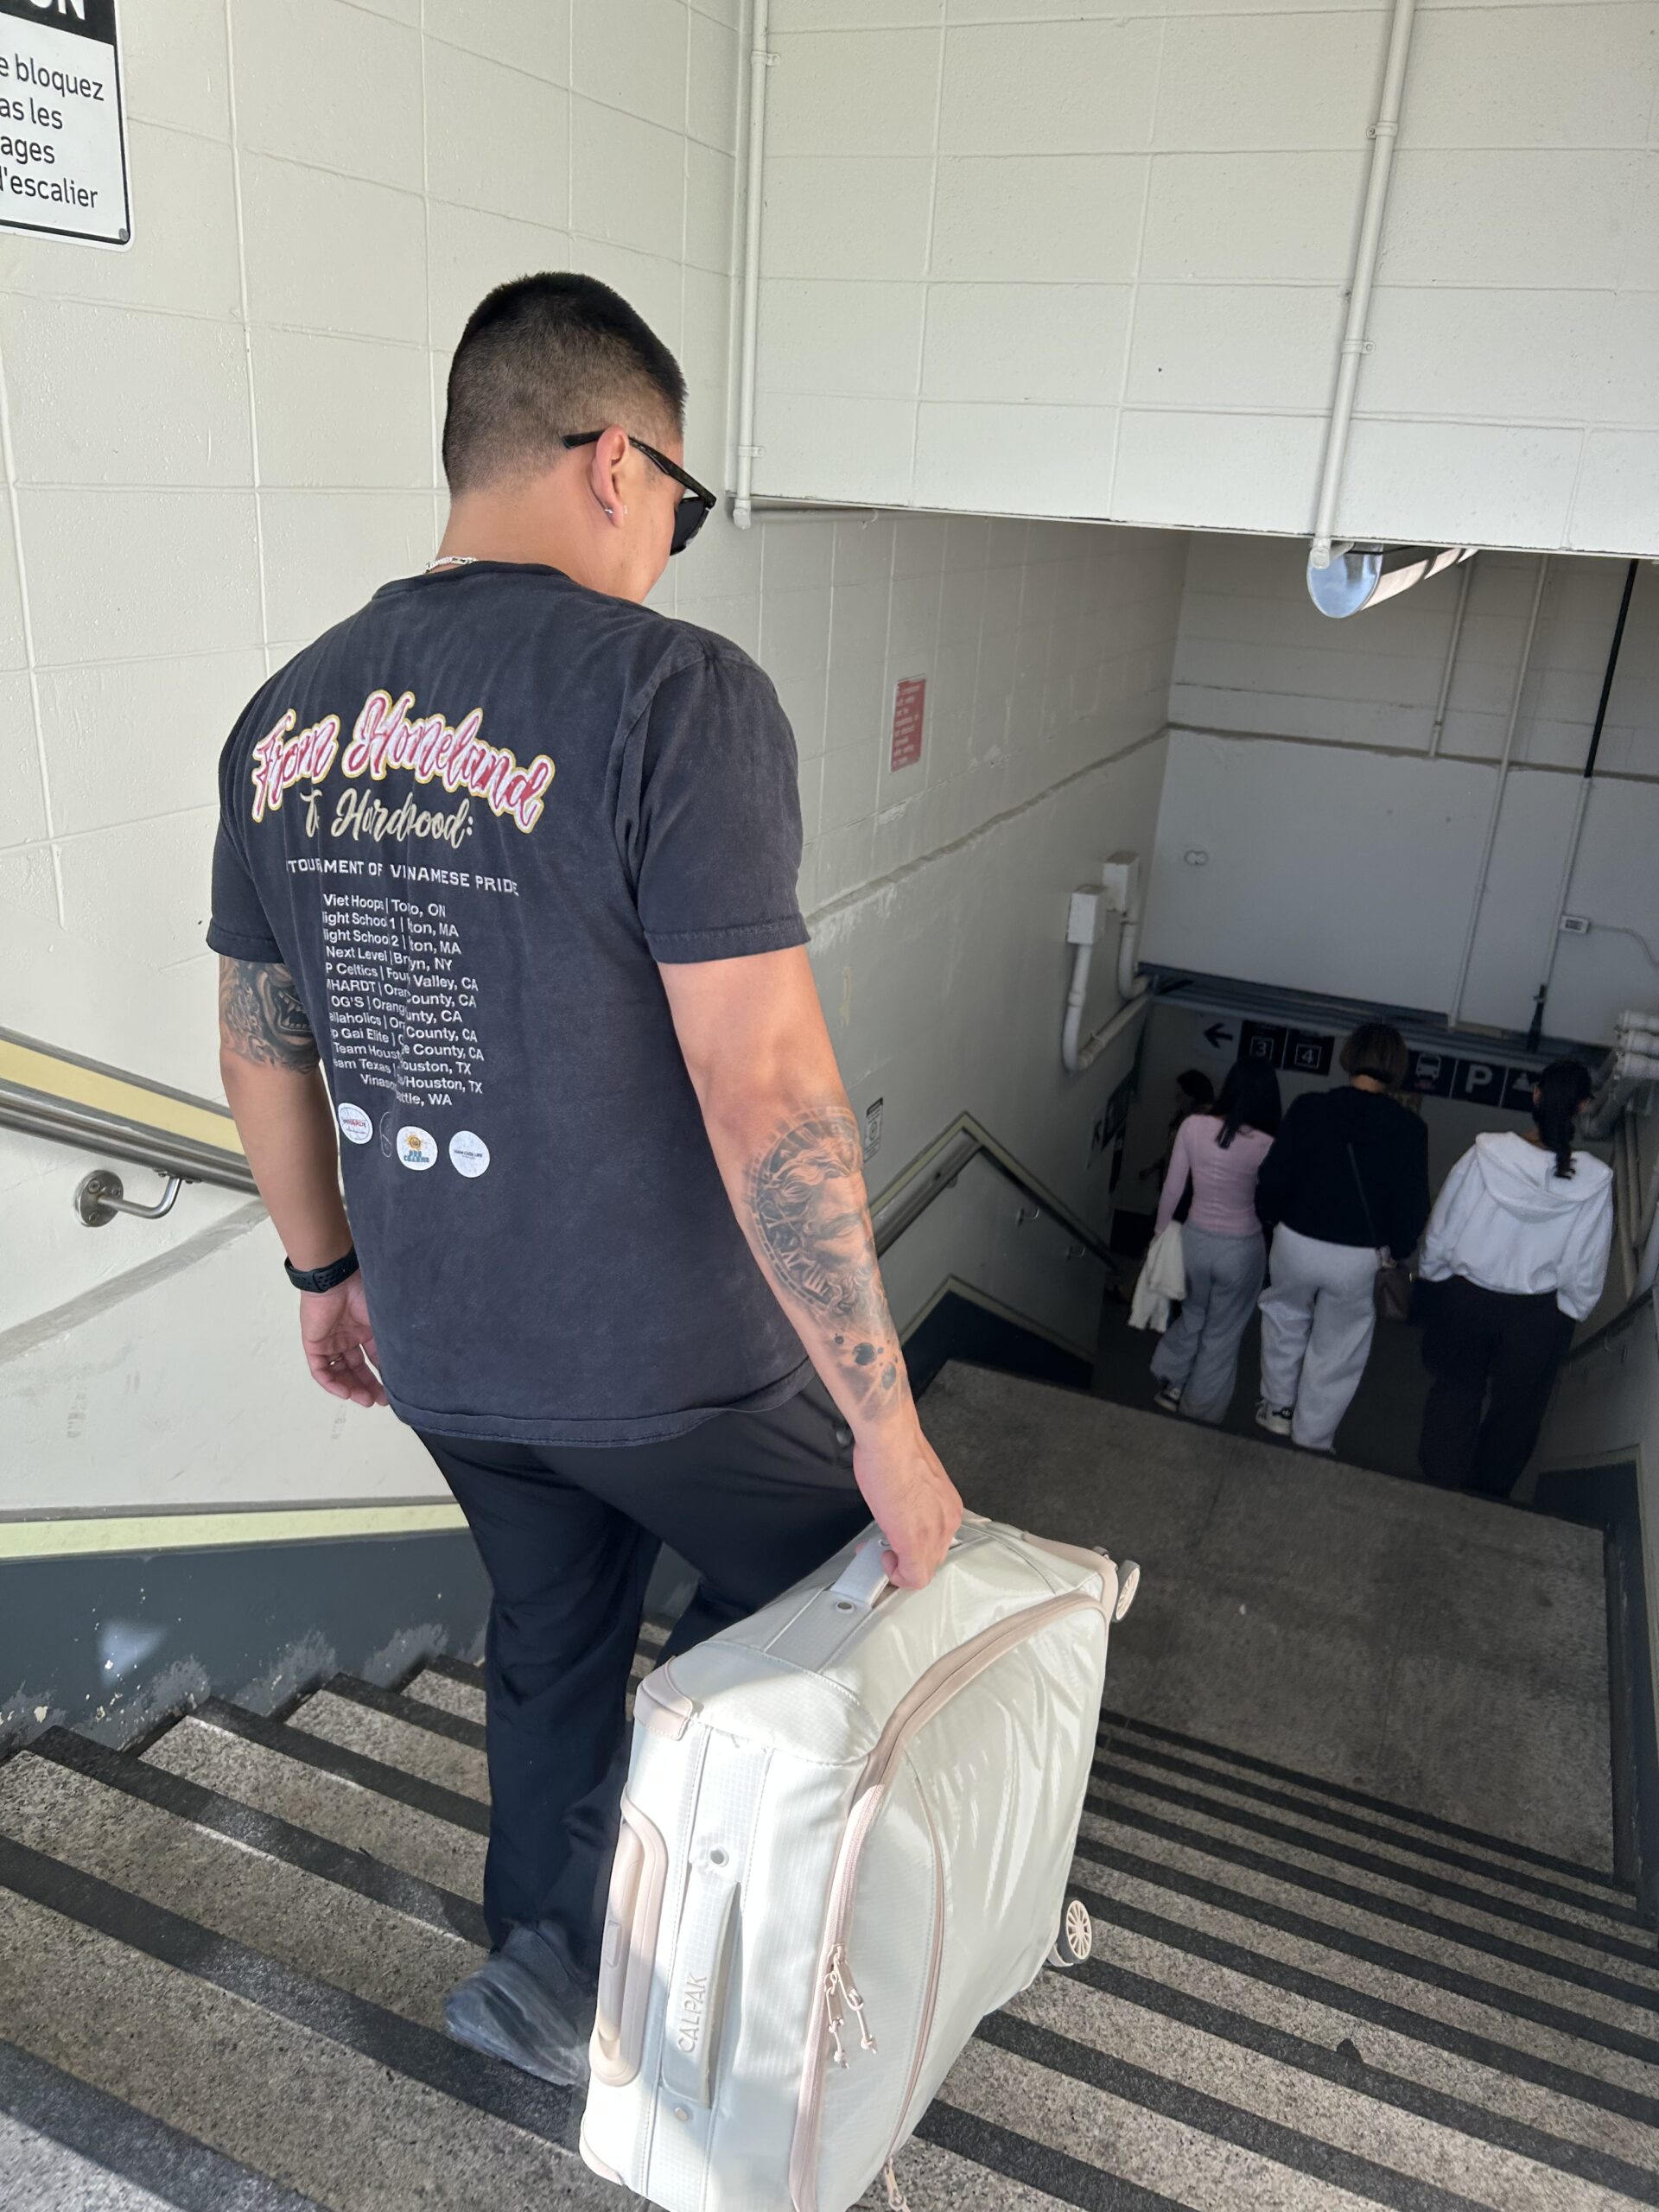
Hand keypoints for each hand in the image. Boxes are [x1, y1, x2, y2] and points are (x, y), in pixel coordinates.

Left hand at [298, 1274, 387, 1407]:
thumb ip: (391, 1343)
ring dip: (352, 1388)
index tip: (393, 1390)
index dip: (382, 1375)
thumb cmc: (363, 1293)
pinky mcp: (314, 1344)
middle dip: (368, 1386)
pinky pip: (321, 1370)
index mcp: (365, 1329)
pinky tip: (347, 1393)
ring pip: (339, 1372)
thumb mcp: (383, 1322)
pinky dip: (332, 1384)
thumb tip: (406, 1365)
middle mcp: (348, 1337)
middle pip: (356, 1369)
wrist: (337, 1280)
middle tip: (380, 1400)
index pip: (374, 1358)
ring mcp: (330, 1341)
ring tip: (365, 1400)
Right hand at [852, 1416, 962, 1589]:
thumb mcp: (914, 1484)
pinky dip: (896, 1576)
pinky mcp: (914, 1542)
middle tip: (884, 1547)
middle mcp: (948, 1521)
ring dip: (899, 1566)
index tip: (896, 1540)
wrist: (889, 1440)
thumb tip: (902, 1513)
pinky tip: (884, 1559)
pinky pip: (913, 1578)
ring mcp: (933, 1534)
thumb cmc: (896, 1452)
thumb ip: (915, 1504)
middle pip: (932, 1558)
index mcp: (948, 1506)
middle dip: (905, 1558)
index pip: (938, 1542)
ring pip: (923, 1570)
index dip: (914, 1546)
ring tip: (881, 1550)